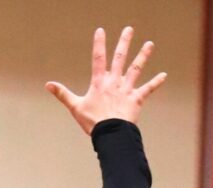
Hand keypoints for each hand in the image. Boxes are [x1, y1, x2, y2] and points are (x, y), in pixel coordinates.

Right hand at [46, 26, 166, 134]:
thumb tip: (48, 85)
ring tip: (149, 44)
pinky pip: (148, 89)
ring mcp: (127, 90)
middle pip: (120, 58)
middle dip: (124, 43)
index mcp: (99, 83)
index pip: (98, 59)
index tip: (101, 31)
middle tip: (129, 30)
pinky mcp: (136, 99)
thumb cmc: (92, 121)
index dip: (99, 44)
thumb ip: (63, 94)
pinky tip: (164, 75)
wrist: (110, 133)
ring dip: (143, 56)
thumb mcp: (75, 107)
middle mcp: (114, 82)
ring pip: (136, 69)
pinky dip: (156, 83)